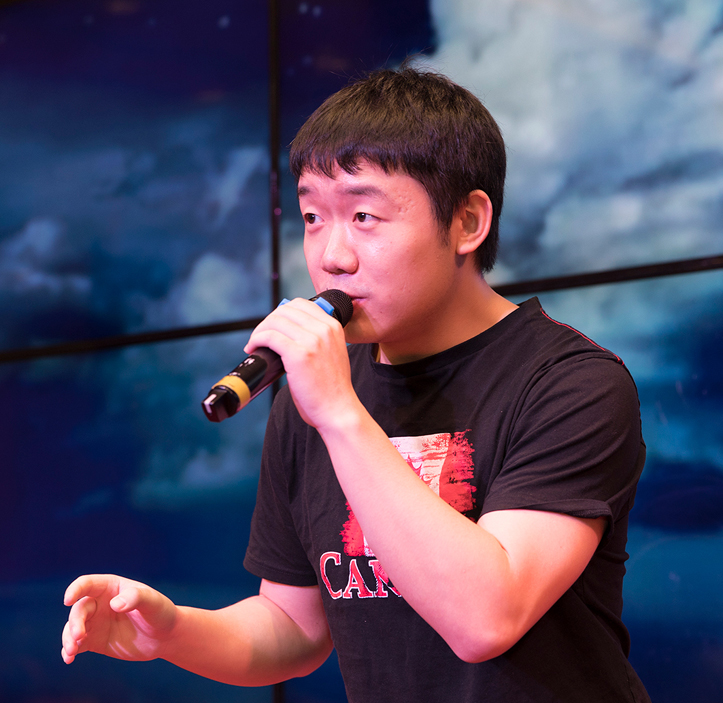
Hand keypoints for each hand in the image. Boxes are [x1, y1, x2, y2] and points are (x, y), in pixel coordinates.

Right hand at [62, 574, 177, 663]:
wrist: (165, 636)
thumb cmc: (160, 612)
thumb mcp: (153, 602)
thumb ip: (136, 598)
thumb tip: (115, 604)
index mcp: (111, 587)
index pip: (87, 584)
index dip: (75, 590)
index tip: (68, 600)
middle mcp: (100, 603)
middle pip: (79, 609)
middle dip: (75, 622)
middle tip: (79, 636)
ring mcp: (96, 622)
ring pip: (73, 627)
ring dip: (68, 638)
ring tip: (72, 651)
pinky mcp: (95, 640)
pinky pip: (77, 645)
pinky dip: (69, 651)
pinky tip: (69, 658)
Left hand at [244, 297, 359, 429]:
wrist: (338, 410)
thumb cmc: (331, 388)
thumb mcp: (332, 353)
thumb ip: (318, 339)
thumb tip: (289, 332)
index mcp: (333, 326)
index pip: (301, 304)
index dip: (282, 313)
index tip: (274, 326)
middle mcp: (324, 329)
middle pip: (285, 310)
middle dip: (268, 321)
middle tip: (260, 337)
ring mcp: (312, 341)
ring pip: (275, 321)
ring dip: (259, 331)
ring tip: (255, 344)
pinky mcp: (299, 354)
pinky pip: (270, 337)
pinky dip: (256, 340)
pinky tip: (253, 349)